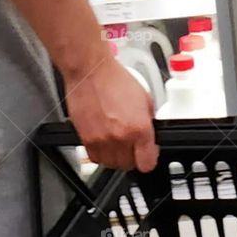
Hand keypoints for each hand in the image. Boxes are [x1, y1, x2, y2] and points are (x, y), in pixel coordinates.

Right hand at [64, 54, 158, 171]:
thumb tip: (150, 137)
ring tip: (116, 143)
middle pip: (129, 165)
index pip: (147, 164)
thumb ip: (148, 123)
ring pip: (111, 164)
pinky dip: (100, 153)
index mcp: (139, 128)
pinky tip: (104, 141)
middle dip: (132, 157)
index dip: (148, 159)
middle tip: (131, 145)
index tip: (147, 154)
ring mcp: (102, 140)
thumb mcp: (145, 99)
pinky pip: (95, 158)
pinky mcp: (86, 139)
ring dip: (115, 157)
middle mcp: (120, 137)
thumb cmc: (115, 80)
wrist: (91, 71)